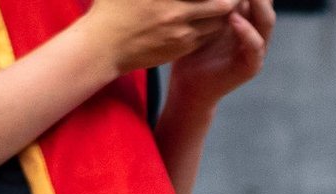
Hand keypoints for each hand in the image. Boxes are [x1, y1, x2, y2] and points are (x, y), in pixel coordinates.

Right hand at [82, 0, 245, 75]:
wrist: (105, 46)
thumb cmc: (113, 7)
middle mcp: (178, 12)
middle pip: (221, 4)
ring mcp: (182, 32)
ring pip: (218, 20)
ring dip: (225, 10)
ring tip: (230, 3)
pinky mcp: (181, 48)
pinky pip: (207, 35)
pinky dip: (214, 24)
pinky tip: (214, 16)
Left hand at [165, 0, 273, 106]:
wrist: (189, 83)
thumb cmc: (191, 46)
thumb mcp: (200, 13)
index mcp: (245, 13)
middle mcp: (255, 28)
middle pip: (266, 1)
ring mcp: (256, 48)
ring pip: (266, 20)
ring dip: (258, 4)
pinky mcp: (250, 66)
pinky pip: (255, 46)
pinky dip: (247, 32)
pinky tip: (234, 19)